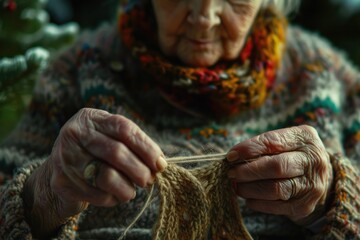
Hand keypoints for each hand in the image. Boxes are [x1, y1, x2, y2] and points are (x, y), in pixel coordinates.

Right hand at [24, 108, 165, 236]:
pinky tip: (115, 196)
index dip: (146, 147)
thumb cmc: (94, 152)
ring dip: (127, 188)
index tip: (160, 163)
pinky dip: (113, 199)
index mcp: (90, 118)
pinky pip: (97, 195)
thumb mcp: (109, 137)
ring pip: (107, 176)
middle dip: (139, 170)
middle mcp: (74, 134)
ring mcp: (66, 158)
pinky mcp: (62, 182)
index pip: (124, 129)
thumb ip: (133, 145)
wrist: (58, 170)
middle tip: (149, 180)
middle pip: (116, 152)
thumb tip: (160, 163)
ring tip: (132, 190)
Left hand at [227, 125, 332, 222]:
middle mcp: (312, 161)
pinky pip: (275, 206)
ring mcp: (311, 185)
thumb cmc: (291, 155)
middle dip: (248, 171)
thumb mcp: (283, 142)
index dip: (249, 149)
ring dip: (250, 188)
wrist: (319, 178)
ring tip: (236, 186)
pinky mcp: (304, 206)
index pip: (273, 142)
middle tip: (231, 173)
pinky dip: (257, 202)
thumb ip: (261, 146)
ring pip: (275, 189)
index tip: (231, 156)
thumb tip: (233, 157)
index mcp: (304, 138)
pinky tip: (248, 198)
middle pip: (275, 166)